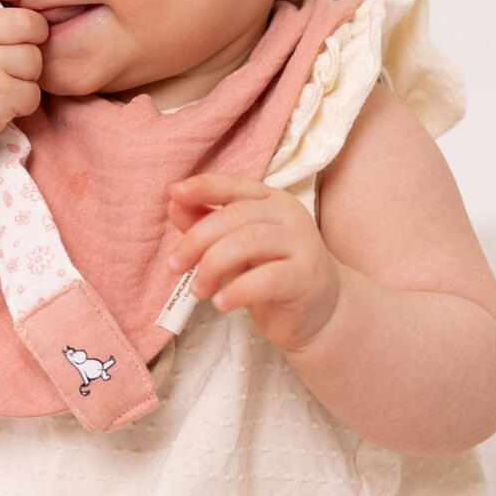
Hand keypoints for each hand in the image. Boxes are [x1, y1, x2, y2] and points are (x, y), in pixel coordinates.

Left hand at [166, 173, 340, 351]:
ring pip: (249, 242)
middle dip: (197, 239)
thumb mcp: (235, 245)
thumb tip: (174, 204)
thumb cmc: (271, 271)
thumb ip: (207, 222)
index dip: (204, 186)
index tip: (174, 193)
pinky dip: (238, 290)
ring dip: (212, 266)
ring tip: (197, 289)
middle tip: (174, 266)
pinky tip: (221, 304)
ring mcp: (302, 243)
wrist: (321, 310)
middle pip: (235, 215)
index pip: (234, 185)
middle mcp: (288, 214)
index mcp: (270, 199)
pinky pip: (267, 278)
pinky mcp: (307, 277)